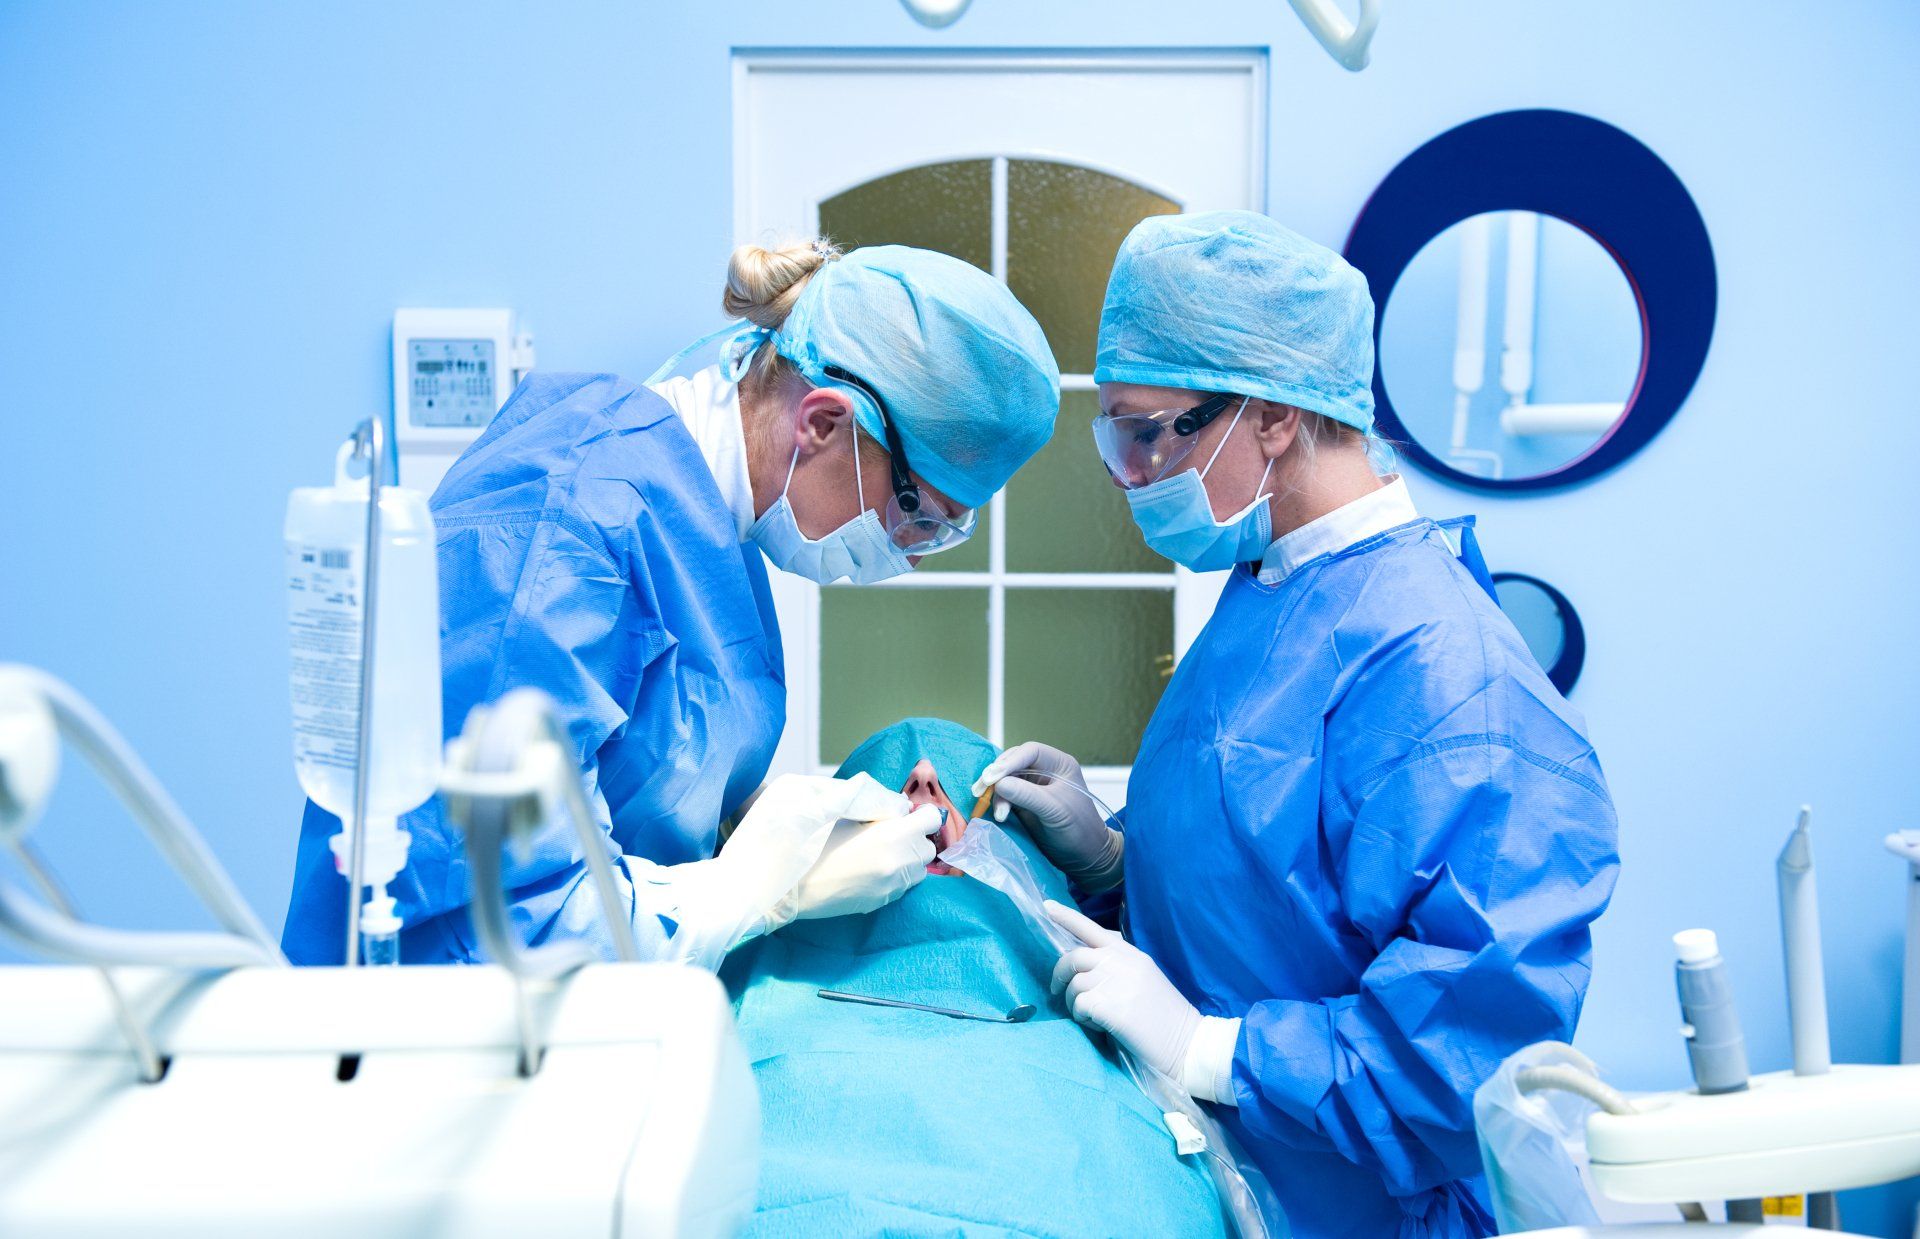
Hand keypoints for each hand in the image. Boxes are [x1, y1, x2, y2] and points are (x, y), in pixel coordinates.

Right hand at [780, 804, 939, 921]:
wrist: (797, 886)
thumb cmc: (818, 844)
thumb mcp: (850, 815)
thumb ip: (883, 808)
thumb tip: (904, 807)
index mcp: (894, 834)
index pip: (932, 819)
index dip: (921, 814)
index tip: (908, 815)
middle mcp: (902, 861)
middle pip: (928, 846)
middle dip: (915, 838)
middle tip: (891, 834)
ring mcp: (896, 885)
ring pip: (920, 869)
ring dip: (909, 859)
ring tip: (882, 854)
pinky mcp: (886, 901)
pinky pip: (904, 885)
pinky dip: (897, 876)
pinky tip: (872, 871)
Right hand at [971, 742, 1122, 889]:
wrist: (1085, 856)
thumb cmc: (1079, 829)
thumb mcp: (1055, 810)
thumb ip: (1028, 795)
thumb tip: (998, 783)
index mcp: (1059, 764)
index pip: (1030, 752)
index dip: (1010, 761)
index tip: (992, 777)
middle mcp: (1045, 771)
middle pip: (1013, 763)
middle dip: (997, 776)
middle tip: (981, 790)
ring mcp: (1033, 786)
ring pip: (1006, 779)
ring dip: (996, 793)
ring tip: (999, 814)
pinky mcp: (1024, 802)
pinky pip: (1005, 795)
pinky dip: (999, 803)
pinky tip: (1000, 815)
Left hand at [1046, 899, 1198, 1078]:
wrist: (1189, 1043)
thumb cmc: (1165, 1015)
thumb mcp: (1145, 978)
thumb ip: (1119, 966)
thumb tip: (1085, 967)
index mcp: (1131, 953)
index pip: (1093, 928)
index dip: (1067, 917)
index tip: (1046, 907)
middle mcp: (1123, 962)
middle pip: (1075, 956)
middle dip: (1059, 973)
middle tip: (1057, 990)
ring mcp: (1117, 983)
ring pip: (1074, 983)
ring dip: (1074, 1002)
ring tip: (1090, 1016)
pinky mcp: (1111, 1006)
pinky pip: (1079, 1005)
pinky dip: (1081, 1017)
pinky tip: (1097, 1026)